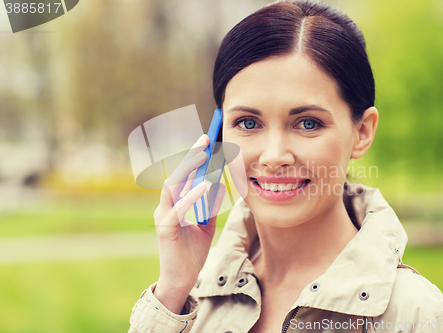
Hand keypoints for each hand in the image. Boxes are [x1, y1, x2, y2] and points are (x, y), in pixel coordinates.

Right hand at [152, 134, 225, 312]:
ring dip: (188, 171)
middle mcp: (166, 206)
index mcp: (175, 204)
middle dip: (190, 157)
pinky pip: (177, 209)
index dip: (193, 158)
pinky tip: (202, 187)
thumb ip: (210, 207)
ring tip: (203, 158)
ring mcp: (164, 216)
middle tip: (204, 140)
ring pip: (172, 186)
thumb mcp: (205, 227)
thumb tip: (219, 186)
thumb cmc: (191, 254)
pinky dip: (189, 197)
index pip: (183, 176)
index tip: (206, 142)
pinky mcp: (165, 229)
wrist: (181, 280)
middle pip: (176, 175)